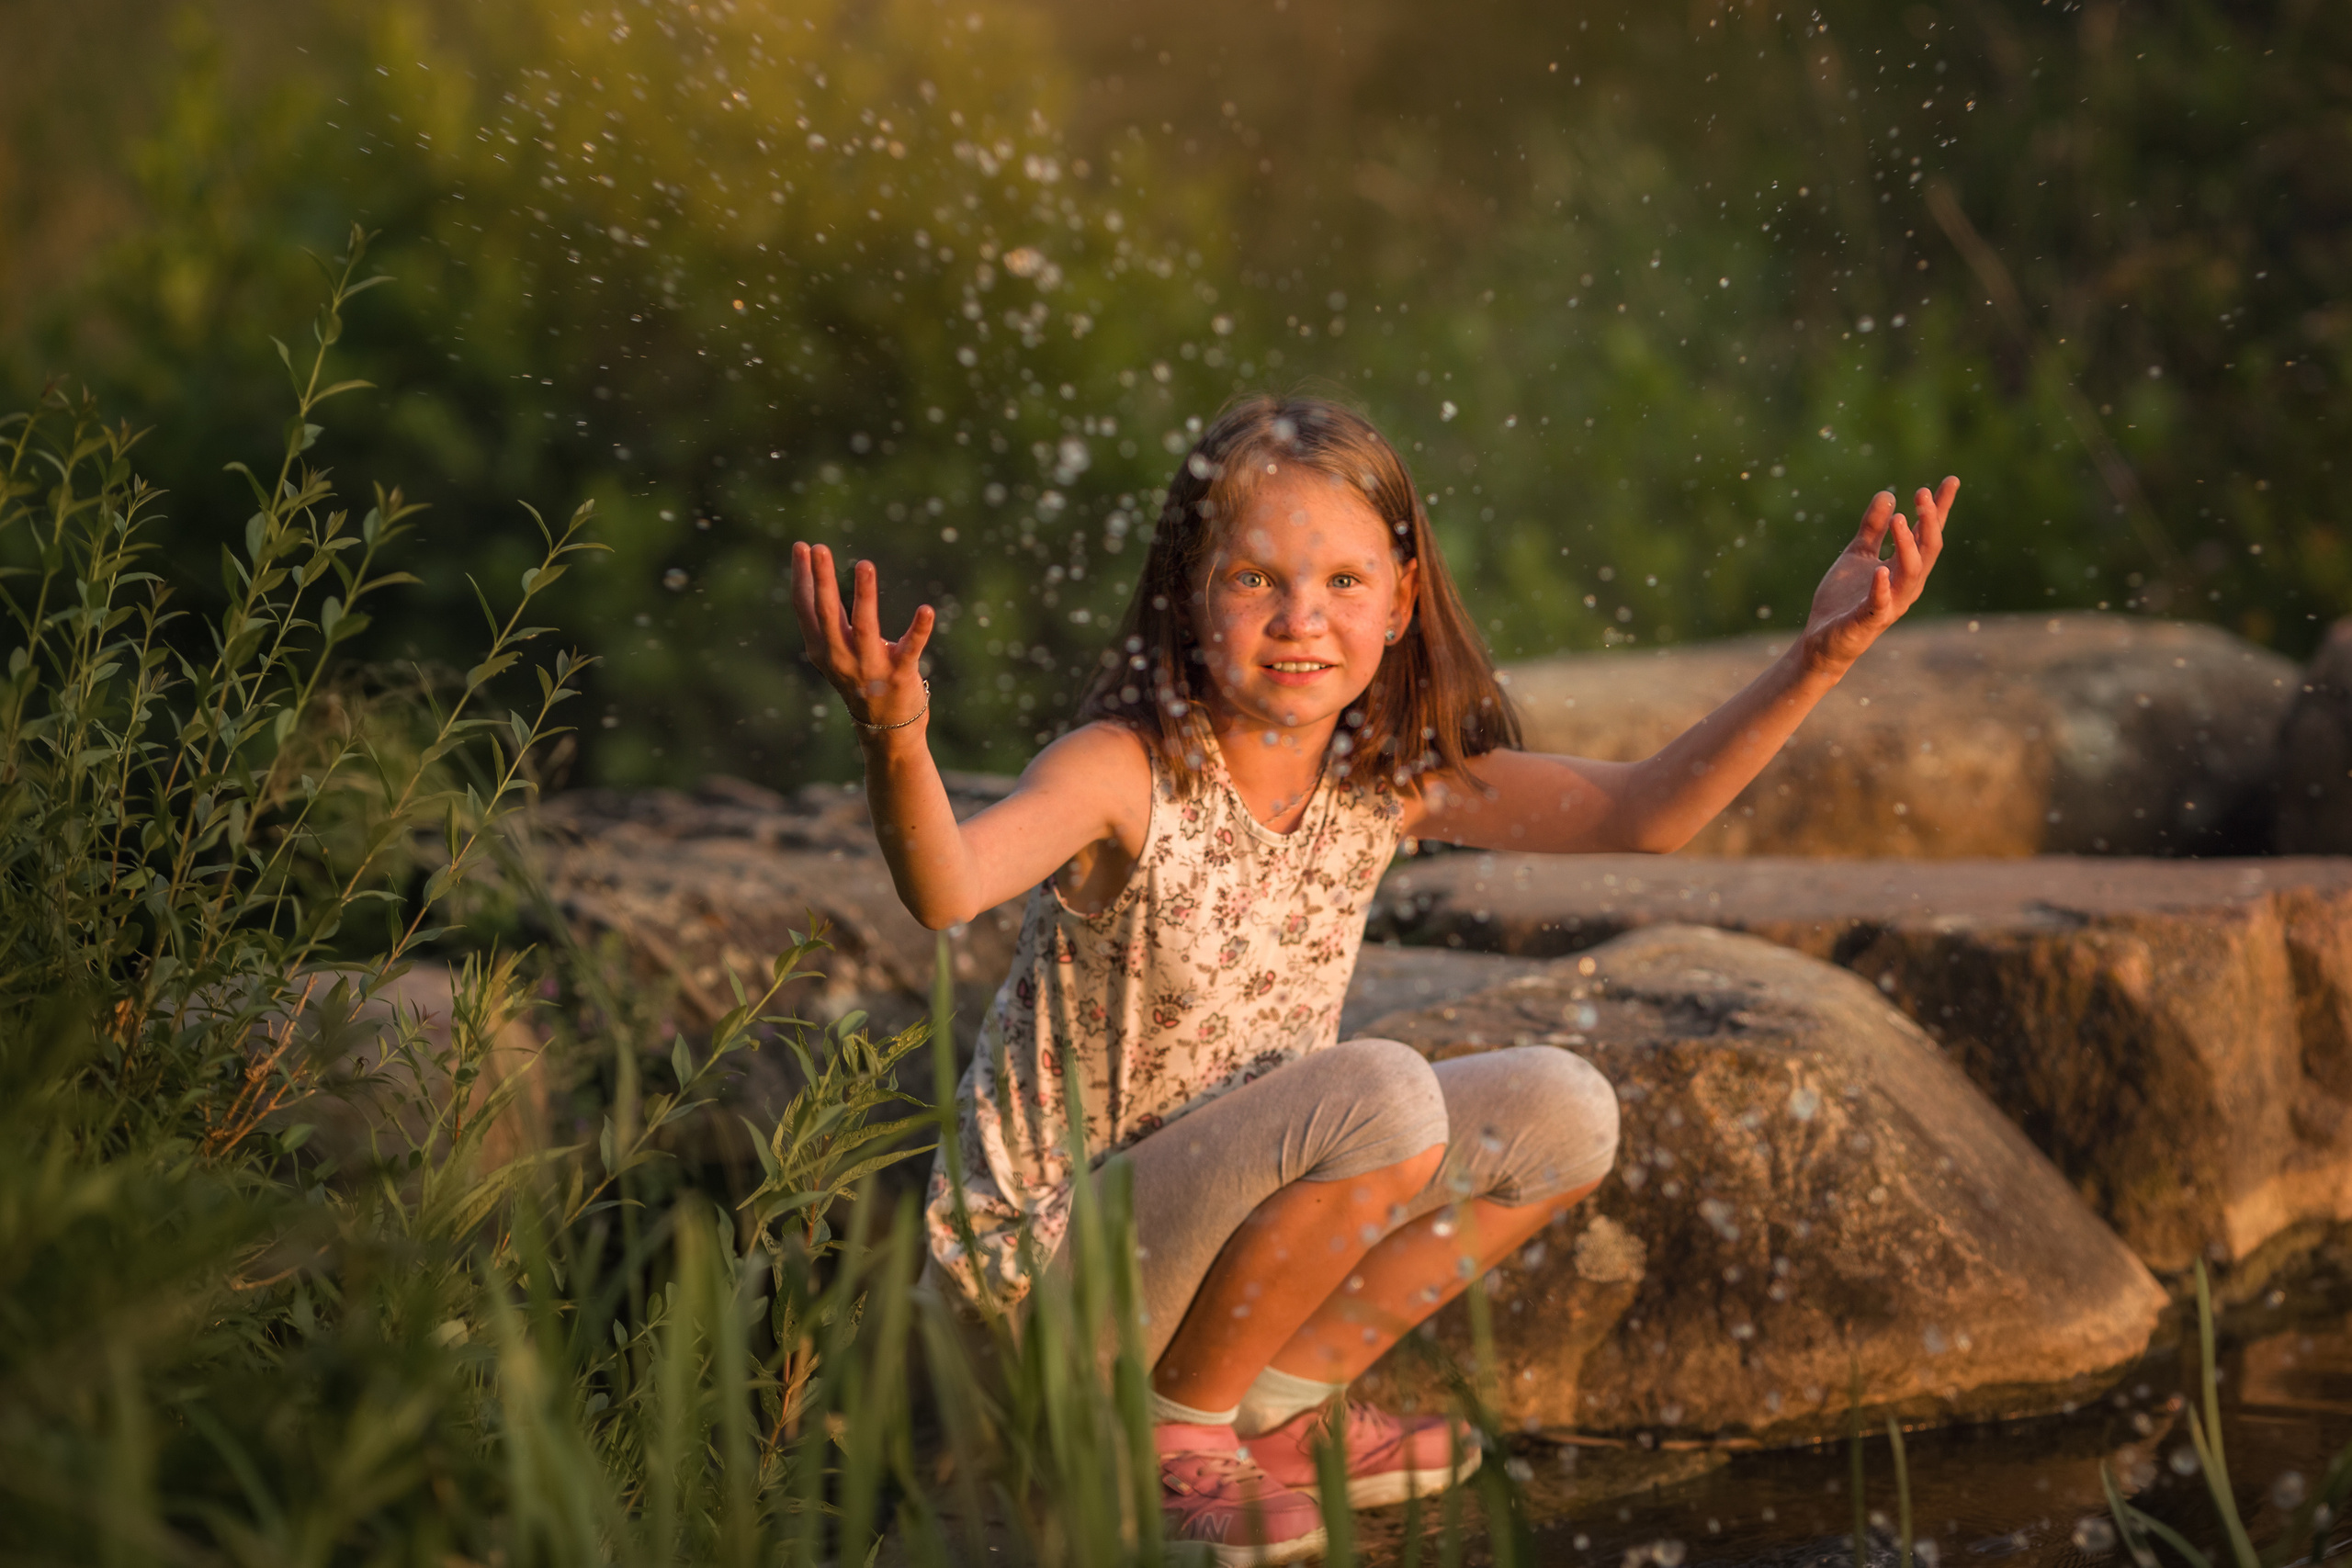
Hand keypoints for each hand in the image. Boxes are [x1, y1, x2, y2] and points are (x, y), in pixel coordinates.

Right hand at [790, 542, 934, 727]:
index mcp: (821, 649)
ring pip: (864, 627)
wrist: (885, 727)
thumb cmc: (859, 677)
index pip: (805, 608)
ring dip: (864, 595)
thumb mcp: (834, 650)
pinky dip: (919, 629)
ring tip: (865, 565)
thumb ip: (826, 618)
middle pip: (827, 613)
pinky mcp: (899, 674)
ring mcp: (869, 667)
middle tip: (820, 548)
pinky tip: (926, 609)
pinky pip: (910, 648)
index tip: (802, 546)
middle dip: (822, 580)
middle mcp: (840, 657)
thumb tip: (813, 572)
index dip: (802, 577)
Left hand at [1800, 477, 1956, 672]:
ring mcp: (1891, 603)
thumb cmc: (1845, 598)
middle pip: (1928, 549)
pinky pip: (1881, 603)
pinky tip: (1880, 570)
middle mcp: (1906, 584)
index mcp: (1905, 567)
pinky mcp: (1870, 620)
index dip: (1940, 508)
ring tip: (1901, 518)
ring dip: (1907, 544)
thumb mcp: (1857, 554)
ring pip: (1912, 572)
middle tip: (1922, 493)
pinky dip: (1882, 587)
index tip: (1951, 480)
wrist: (1823, 638)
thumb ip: (1873, 528)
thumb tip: (1889, 494)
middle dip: (1929, 521)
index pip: (1928, 534)